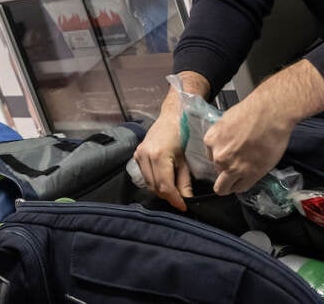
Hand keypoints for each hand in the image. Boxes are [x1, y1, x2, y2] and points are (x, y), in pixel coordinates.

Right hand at [133, 72, 209, 210]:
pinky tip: (164, 182)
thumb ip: (184, 180)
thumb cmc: (182, 134)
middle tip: (180, 201)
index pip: (164, 185)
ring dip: (160, 190)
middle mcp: (145, 156)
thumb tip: (187, 200)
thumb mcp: (185, 159)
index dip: (174, 199)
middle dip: (168, 196)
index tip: (183, 207)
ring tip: (173, 193)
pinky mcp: (136, 154)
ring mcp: (138, 155)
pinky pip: (144, 175)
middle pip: (155, 186)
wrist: (171, 116)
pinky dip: (154, 182)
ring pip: (148, 182)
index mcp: (158, 156)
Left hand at [206, 59, 323, 195]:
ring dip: (231, 184)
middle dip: (225, 172)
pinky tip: (250, 176)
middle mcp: (219, 156)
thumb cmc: (253, 111)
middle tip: (237, 166)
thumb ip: (223, 137)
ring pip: (224, 188)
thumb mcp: (228, 120)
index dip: (222, 158)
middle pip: (217, 174)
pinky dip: (244, 184)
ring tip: (241, 177)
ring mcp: (234, 168)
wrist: (271, 113)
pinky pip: (241, 188)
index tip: (231, 156)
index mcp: (211, 141)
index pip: (211, 157)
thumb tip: (227, 143)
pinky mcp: (250, 174)